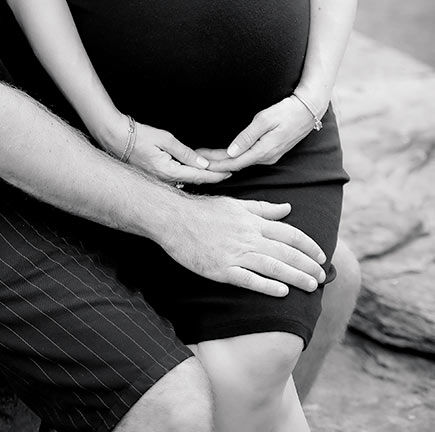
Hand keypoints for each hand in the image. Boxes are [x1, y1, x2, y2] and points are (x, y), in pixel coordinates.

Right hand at [128, 121, 231, 185]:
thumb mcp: (165, 139)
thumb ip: (186, 153)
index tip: (229, 172)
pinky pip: (178, 177)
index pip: (198, 176)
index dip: (216, 175)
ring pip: (187, 179)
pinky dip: (190, 172)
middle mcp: (165, 180)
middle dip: (212, 175)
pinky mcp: (156, 176)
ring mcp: (160, 180)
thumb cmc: (137, 136)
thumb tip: (203, 163)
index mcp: (168, 172)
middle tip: (228, 169)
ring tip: (217, 167)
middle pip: (195, 180)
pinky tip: (196, 167)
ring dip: (202, 174)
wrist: (116, 138)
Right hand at [162, 195, 327, 296]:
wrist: (174, 219)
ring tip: (312, 286)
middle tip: (322, 276)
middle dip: (308, 265)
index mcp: (252, 220)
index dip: (308, 245)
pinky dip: (267, 286)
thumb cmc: (204, 211)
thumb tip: (287, 208)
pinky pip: (249, 279)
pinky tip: (282, 292)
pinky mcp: (221, 269)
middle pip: (285, 252)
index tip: (321, 256)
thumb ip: (263, 208)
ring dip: (295, 277)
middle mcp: (248, 236)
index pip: (289, 233)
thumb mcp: (236, 204)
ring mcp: (235, 253)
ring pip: (272, 266)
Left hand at [196, 96, 317, 173]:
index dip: (215, 163)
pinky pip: (249, 158)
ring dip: (223, 161)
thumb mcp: (265, 120)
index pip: (234, 162)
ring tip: (205, 158)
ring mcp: (270, 156)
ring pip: (242, 162)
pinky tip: (225, 156)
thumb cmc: (287, 111)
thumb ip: (248, 136)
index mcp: (264, 151)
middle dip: (215, 163)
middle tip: (195, 159)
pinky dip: (234, 158)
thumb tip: (231, 151)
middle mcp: (266, 157)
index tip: (199, 161)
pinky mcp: (271, 151)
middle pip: (236, 164)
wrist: (309, 110)